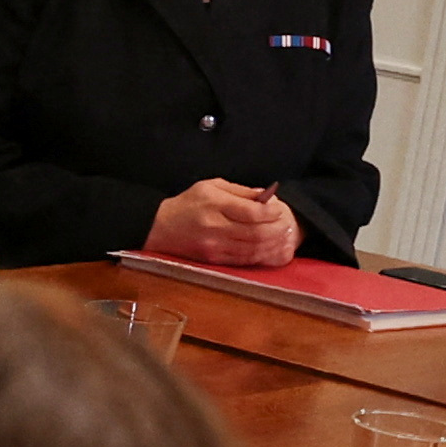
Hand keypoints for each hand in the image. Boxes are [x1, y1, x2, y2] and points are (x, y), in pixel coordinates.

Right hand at [141, 180, 299, 267]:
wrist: (158, 228)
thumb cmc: (187, 204)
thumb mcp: (211, 186)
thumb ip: (240, 191)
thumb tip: (265, 196)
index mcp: (214, 205)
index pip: (251, 212)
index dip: (270, 213)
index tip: (279, 210)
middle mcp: (215, 227)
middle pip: (256, 233)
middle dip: (276, 230)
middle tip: (287, 225)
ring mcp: (214, 246)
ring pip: (252, 249)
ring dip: (272, 245)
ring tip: (283, 238)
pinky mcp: (213, 259)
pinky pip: (243, 260)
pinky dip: (260, 256)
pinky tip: (269, 249)